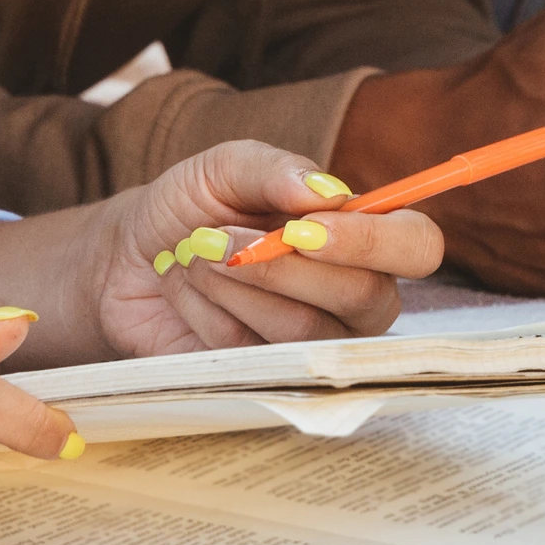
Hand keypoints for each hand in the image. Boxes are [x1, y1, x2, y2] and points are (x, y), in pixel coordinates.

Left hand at [90, 138, 445, 355]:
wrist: (127, 258)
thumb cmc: (191, 206)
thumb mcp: (224, 168)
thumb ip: (275, 170)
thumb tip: (328, 191)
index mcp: (359, 234)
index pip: (417, 245)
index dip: (373, 242)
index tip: (305, 229)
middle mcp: (352, 293)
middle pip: (366, 298)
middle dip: (283, 267)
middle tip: (221, 238)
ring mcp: (314, 342)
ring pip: (305, 330)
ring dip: (236, 286)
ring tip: (195, 255)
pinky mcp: (269, 376)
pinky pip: (256, 355)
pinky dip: (210, 313)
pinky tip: (189, 292)